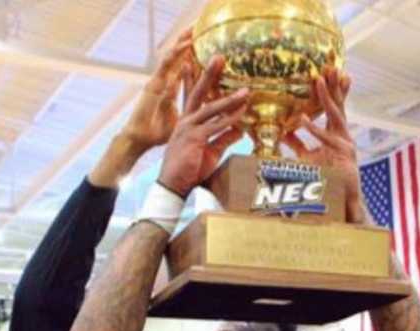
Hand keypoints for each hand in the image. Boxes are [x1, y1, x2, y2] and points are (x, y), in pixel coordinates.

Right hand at [89, 30, 195, 187]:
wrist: (140, 139)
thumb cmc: (158, 134)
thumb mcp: (180, 120)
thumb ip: (191, 114)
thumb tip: (207, 118)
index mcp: (171, 89)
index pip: (185, 69)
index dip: (194, 56)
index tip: (206, 45)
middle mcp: (165, 82)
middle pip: (179, 59)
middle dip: (188, 44)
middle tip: (200, 28)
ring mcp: (158, 82)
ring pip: (172, 58)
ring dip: (183, 43)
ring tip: (194, 30)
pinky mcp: (152, 85)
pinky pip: (165, 67)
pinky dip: (175, 56)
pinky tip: (184, 46)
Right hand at [158, 56, 247, 197]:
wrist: (174, 185)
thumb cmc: (189, 170)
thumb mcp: (211, 152)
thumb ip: (224, 138)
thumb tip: (240, 130)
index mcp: (187, 122)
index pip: (192, 96)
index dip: (195, 78)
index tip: (200, 61)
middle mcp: (186, 120)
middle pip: (199, 92)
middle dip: (209, 74)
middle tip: (219, 56)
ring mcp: (188, 128)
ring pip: (211, 108)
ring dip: (230, 98)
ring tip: (245, 90)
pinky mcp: (194, 138)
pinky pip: (215, 125)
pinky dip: (230, 119)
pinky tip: (242, 113)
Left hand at [283, 69, 365, 223]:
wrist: (343, 199)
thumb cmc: (327, 179)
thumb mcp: (307, 158)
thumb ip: (296, 144)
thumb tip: (280, 133)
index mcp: (336, 132)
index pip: (333, 106)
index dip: (328, 90)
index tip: (322, 72)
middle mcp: (343, 134)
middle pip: (337, 104)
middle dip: (332, 84)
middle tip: (327, 64)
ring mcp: (345, 143)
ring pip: (335, 115)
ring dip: (326, 96)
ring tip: (318, 80)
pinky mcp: (344, 154)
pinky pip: (325, 139)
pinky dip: (314, 129)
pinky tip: (302, 119)